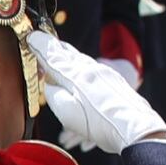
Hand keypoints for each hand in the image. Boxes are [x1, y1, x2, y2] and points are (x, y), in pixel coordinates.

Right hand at [30, 34, 165, 154]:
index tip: (30, 36)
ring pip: (79, 58)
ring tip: (56, 52)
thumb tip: (48, 85)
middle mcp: (89, 68)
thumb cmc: (100, 125)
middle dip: (51, 46)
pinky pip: (90, 65)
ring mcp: (103, 72)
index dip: (39, 45)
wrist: (135, 127)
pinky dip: (78, 63)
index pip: (52, 56)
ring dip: (65, 54)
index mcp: (75, 76)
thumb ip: (53, 96)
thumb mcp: (67, 114)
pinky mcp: (113, 79)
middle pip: (66, 52)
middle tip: (39, 40)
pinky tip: (77, 69)